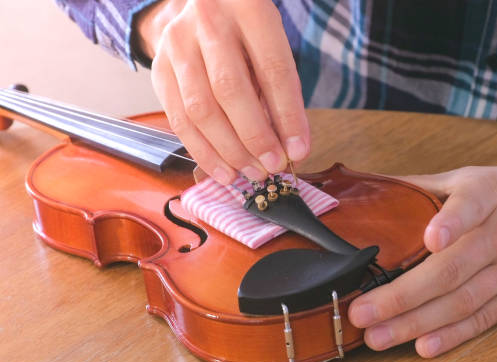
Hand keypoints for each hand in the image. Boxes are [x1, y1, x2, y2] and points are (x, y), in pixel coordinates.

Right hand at [135, 0, 309, 183]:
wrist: (200, 4)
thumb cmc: (245, 30)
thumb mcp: (270, 42)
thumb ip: (280, 87)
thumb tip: (291, 145)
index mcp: (248, 8)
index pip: (272, 69)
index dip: (288, 116)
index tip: (298, 150)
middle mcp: (208, 22)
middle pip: (231, 91)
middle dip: (255, 137)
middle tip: (273, 166)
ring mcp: (177, 45)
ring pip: (201, 109)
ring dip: (229, 151)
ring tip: (252, 172)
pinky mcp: (159, 68)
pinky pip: (178, 119)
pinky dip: (203, 152)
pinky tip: (223, 170)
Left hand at [349, 162, 496, 356]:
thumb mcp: (473, 177)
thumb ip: (424, 186)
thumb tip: (371, 189)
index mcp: (487, 195)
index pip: (471, 206)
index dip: (450, 222)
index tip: (431, 239)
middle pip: (452, 269)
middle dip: (403, 295)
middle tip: (362, 312)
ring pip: (461, 301)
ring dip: (417, 323)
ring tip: (378, 336)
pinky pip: (484, 318)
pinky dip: (454, 335)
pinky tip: (424, 345)